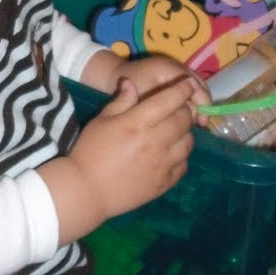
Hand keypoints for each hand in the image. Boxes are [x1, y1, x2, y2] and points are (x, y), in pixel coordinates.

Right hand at [41, 70, 196, 241]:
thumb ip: (120, 101)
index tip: (188, 84)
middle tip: (179, 109)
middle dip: (186, 110)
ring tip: (175, 132)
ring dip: (185, 133)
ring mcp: (162, 164)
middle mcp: (154, 141)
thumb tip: (130, 83)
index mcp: (137, 123)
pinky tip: (171, 154)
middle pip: (184, 120)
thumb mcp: (101, 121)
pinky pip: (184, 164)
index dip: (183, 90)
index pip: (169, 101)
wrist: (87, 191)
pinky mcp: (165, 183)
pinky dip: (182, 156)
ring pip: (189, 142)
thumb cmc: (90, 151)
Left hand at [119, 54, 210, 123]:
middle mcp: (175, 65)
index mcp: (168, 68)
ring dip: (197, 103)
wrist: (112, 77)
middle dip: (202, 104)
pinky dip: (190, 100)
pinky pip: (187, 87)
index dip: (202, 103)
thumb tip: (193, 114)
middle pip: (198, 85)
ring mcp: (174, 68)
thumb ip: (169, 105)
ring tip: (196, 122)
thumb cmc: (127, 91)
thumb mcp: (146, 101)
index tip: (203, 122)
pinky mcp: (171, 74)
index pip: (194, 85)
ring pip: (195, 87)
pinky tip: (188, 115)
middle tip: (202, 123)